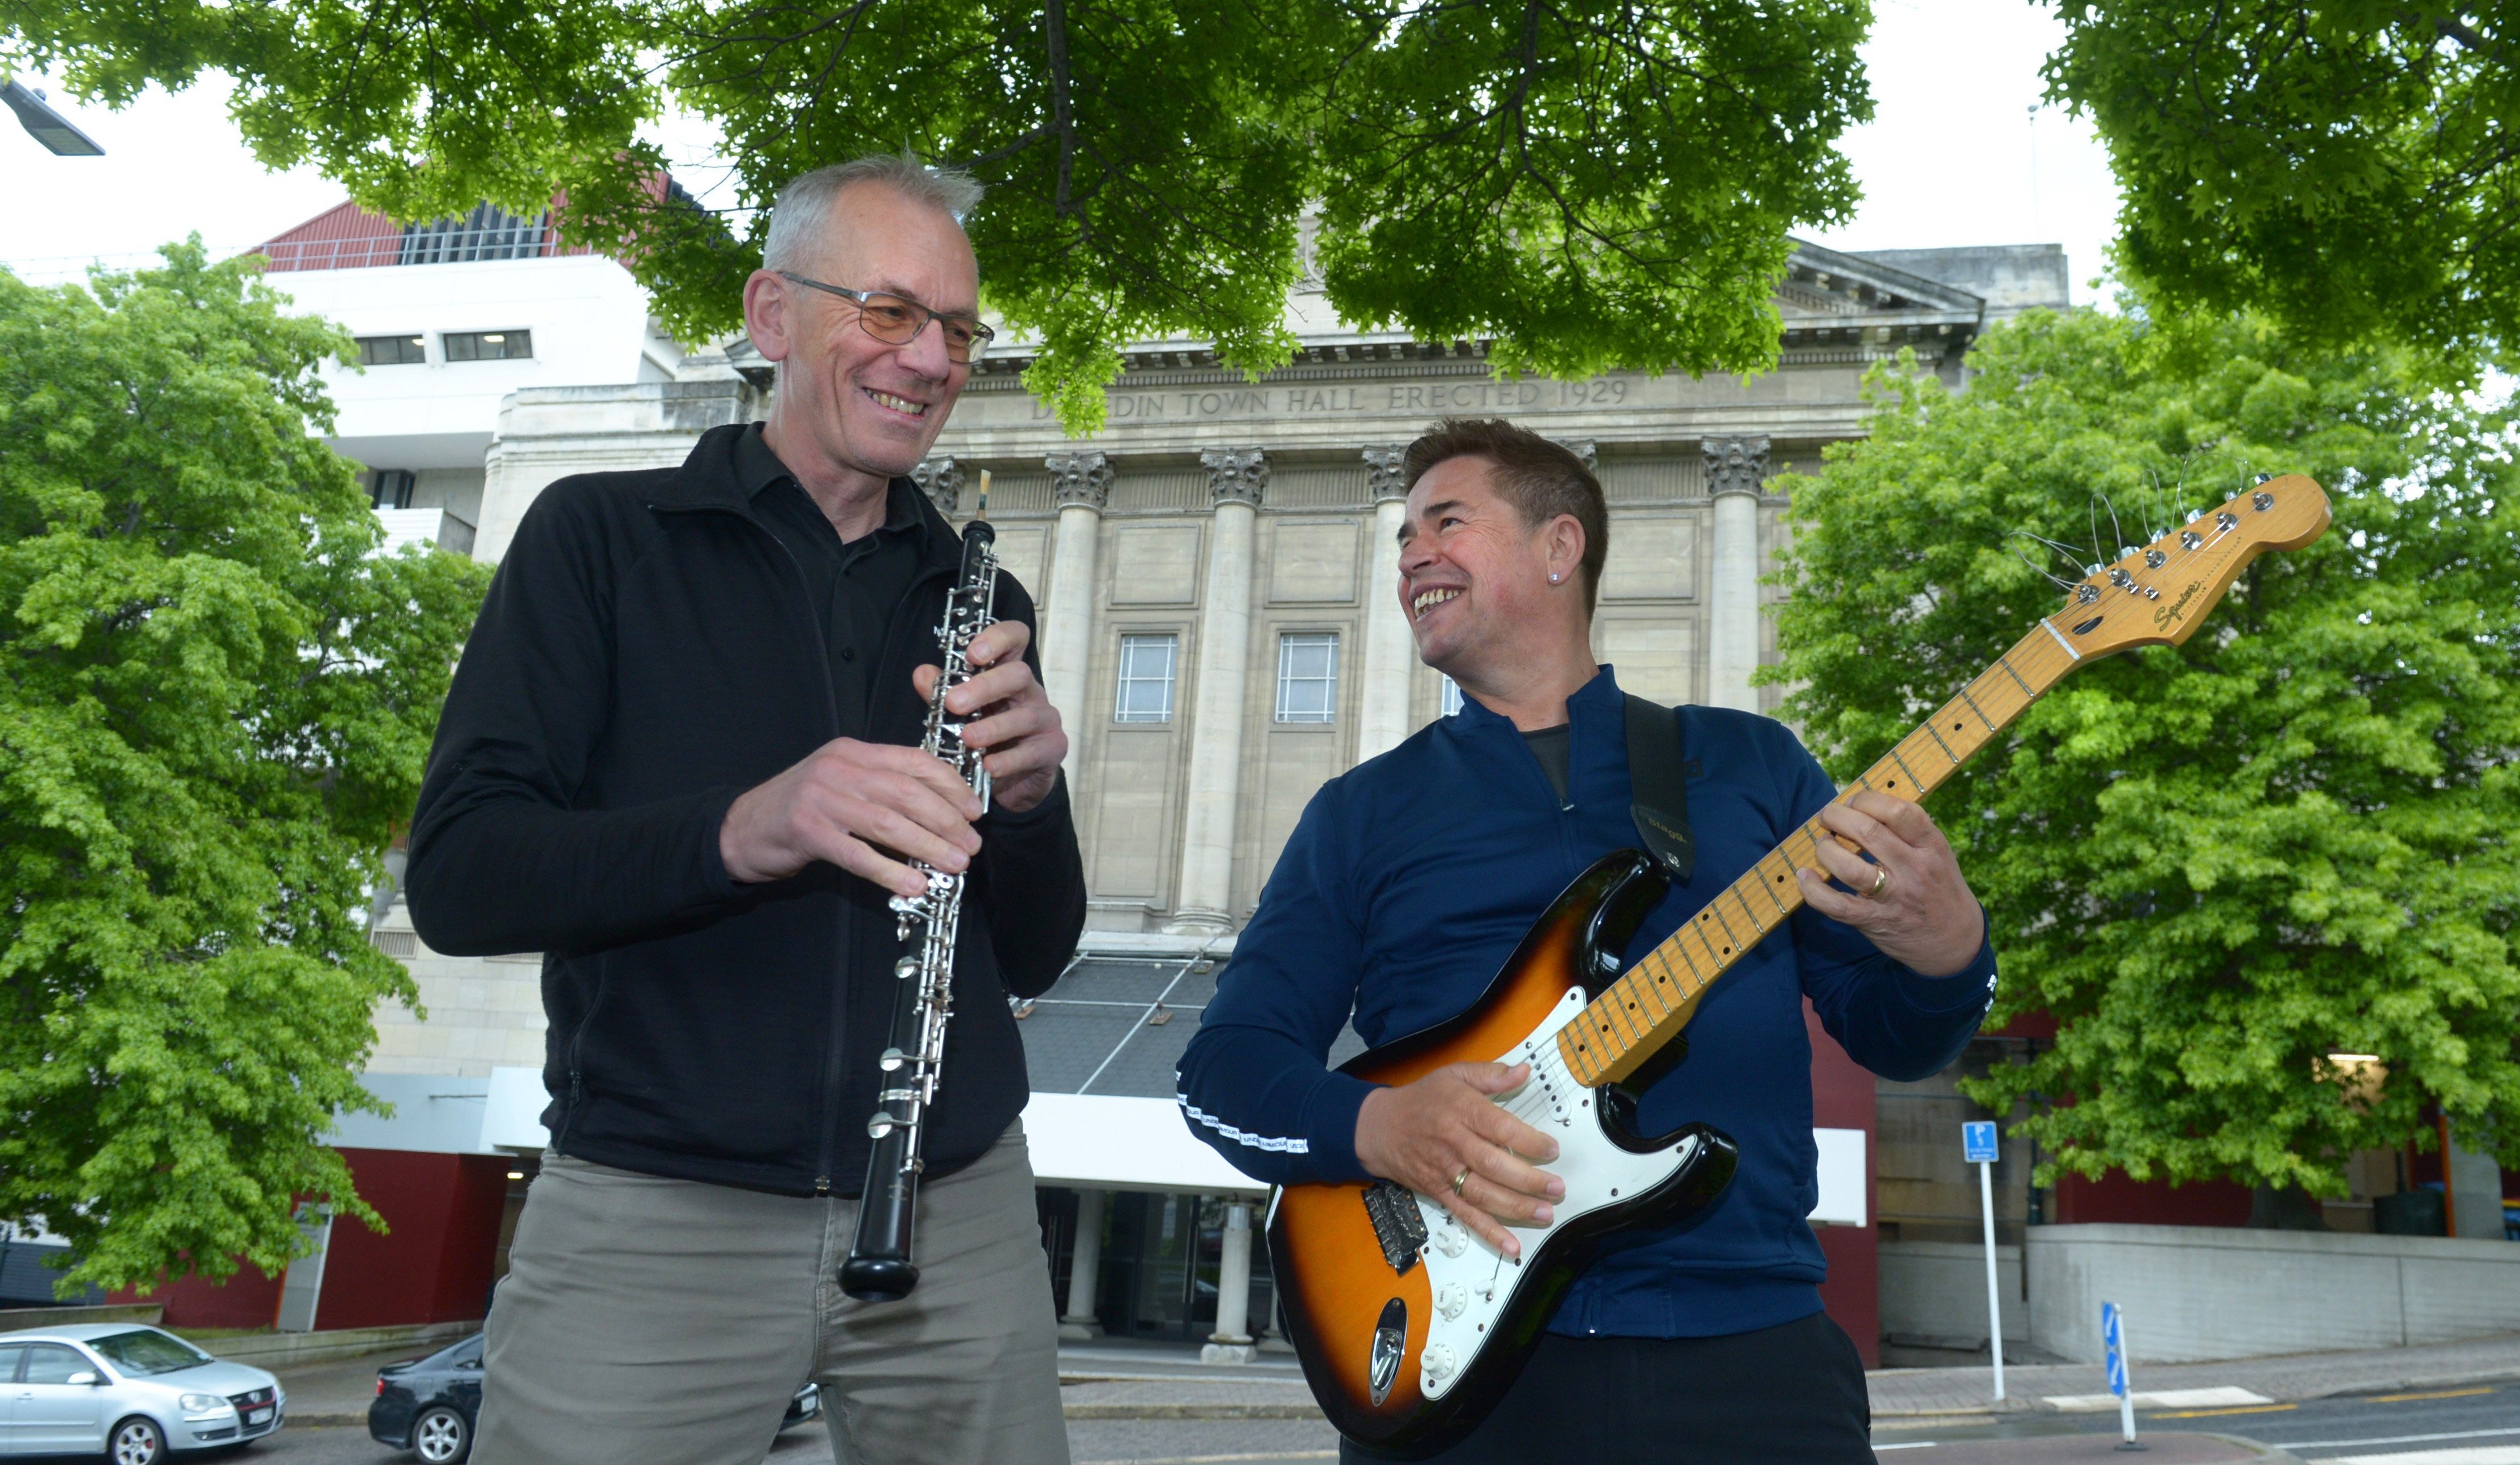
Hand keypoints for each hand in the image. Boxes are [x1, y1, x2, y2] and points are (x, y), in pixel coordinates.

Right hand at [718, 738, 984, 897]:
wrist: (741, 828)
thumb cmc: (802, 810)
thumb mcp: (843, 784)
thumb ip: (882, 788)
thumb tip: (939, 813)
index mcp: (854, 752)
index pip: (914, 761)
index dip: (950, 786)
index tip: (974, 810)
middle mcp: (839, 769)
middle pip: (907, 792)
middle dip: (947, 820)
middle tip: (971, 845)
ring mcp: (821, 799)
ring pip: (888, 823)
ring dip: (928, 846)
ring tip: (954, 865)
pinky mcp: (808, 831)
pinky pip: (858, 854)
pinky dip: (890, 870)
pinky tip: (913, 884)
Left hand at [913, 618, 1066, 814]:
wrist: (1015, 778)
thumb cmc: (988, 737)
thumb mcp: (961, 713)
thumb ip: (941, 693)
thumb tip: (922, 673)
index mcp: (1007, 674)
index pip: (1015, 639)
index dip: (998, 638)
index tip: (973, 653)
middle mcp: (1030, 691)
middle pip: (1018, 674)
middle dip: (984, 687)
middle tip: (953, 702)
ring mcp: (1045, 719)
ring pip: (1025, 716)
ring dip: (993, 727)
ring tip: (968, 739)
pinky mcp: (1053, 748)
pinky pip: (1033, 752)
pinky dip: (1009, 760)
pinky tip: (989, 767)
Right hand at [1353, 1063, 1562, 1258]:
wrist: (1377, 1128)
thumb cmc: (1420, 1100)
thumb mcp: (1453, 1075)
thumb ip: (1490, 1074)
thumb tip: (1524, 1071)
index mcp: (1461, 1110)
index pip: (1500, 1128)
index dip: (1529, 1141)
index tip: (1552, 1149)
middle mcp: (1454, 1143)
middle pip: (1494, 1165)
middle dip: (1529, 1180)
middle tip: (1556, 1187)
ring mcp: (1446, 1172)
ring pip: (1483, 1194)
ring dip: (1517, 1207)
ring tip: (1545, 1213)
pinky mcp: (1440, 1193)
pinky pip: (1466, 1216)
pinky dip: (1489, 1232)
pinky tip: (1511, 1245)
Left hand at [1795, 791, 1985, 976]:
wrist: (1955, 941)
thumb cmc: (1938, 886)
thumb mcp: (1936, 852)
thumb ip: (1906, 830)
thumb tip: (1858, 804)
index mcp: (1931, 845)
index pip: (1898, 811)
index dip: (1866, 799)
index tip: (1852, 802)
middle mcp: (1914, 869)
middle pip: (1868, 832)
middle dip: (1837, 817)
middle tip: (1827, 817)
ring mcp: (1893, 897)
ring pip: (1849, 867)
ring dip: (1826, 850)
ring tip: (1824, 845)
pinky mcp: (1874, 921)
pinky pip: (1836, 905)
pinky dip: (1813, 889)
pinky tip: (1805, 876)